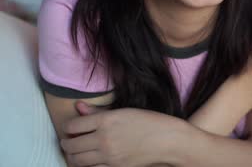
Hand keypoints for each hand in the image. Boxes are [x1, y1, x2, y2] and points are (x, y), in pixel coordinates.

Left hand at [61, 102, 181, 166]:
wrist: (169, 140)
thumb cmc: (150, 121)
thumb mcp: (124, 111)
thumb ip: (98, 112)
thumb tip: (78, 107)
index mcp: (106, 120)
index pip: (72, 125)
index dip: (68, 127)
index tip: (72, 127)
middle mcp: (104, 138)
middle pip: (70, 144)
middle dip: (66, 142)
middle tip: (69, 140)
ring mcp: (108, 155)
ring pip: (76, 160)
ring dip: (71, 155)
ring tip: (75, 151)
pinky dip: (85, 165)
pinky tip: (88, 160)